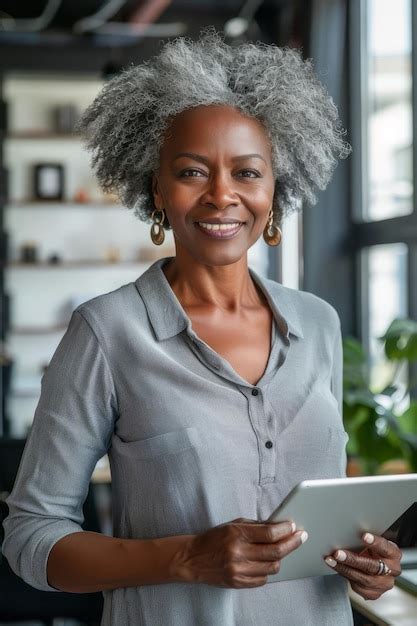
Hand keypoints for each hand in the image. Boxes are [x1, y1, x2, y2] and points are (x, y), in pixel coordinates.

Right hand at [177, 517, 307, 587]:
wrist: (192, 558)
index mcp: (236, 534)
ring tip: (282, 550)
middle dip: (292, 543)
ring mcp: (238, 570)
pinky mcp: (238, 583)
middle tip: (301, 537)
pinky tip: (266, 563)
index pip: (269, 534)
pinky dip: (267, 571)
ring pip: (272, 568)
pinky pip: (262, 579)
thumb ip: (255, 526)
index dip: (285, 530)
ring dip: (280, 558)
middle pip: (275, 551)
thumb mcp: (233, 524)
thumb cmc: (214, 538)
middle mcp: (238, 553)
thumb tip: (278, 526)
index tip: (293, 526)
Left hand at [324, 533, 401, 599]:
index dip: (375, 542)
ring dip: (344, 569)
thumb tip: (347, 531)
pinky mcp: (374, 594)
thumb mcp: (373, 542)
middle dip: (353, 559)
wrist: (378, 567)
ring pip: (363, 579)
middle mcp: (392, 570)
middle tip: (338, 553)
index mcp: (393, 554)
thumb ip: (365, 540)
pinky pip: (358, 587)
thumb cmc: (373, 550)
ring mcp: (384, 584)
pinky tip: (336, 568)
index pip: (385, 547)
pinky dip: (345, 576)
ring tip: (331, 561)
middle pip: (372, 566)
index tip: (363, 536)